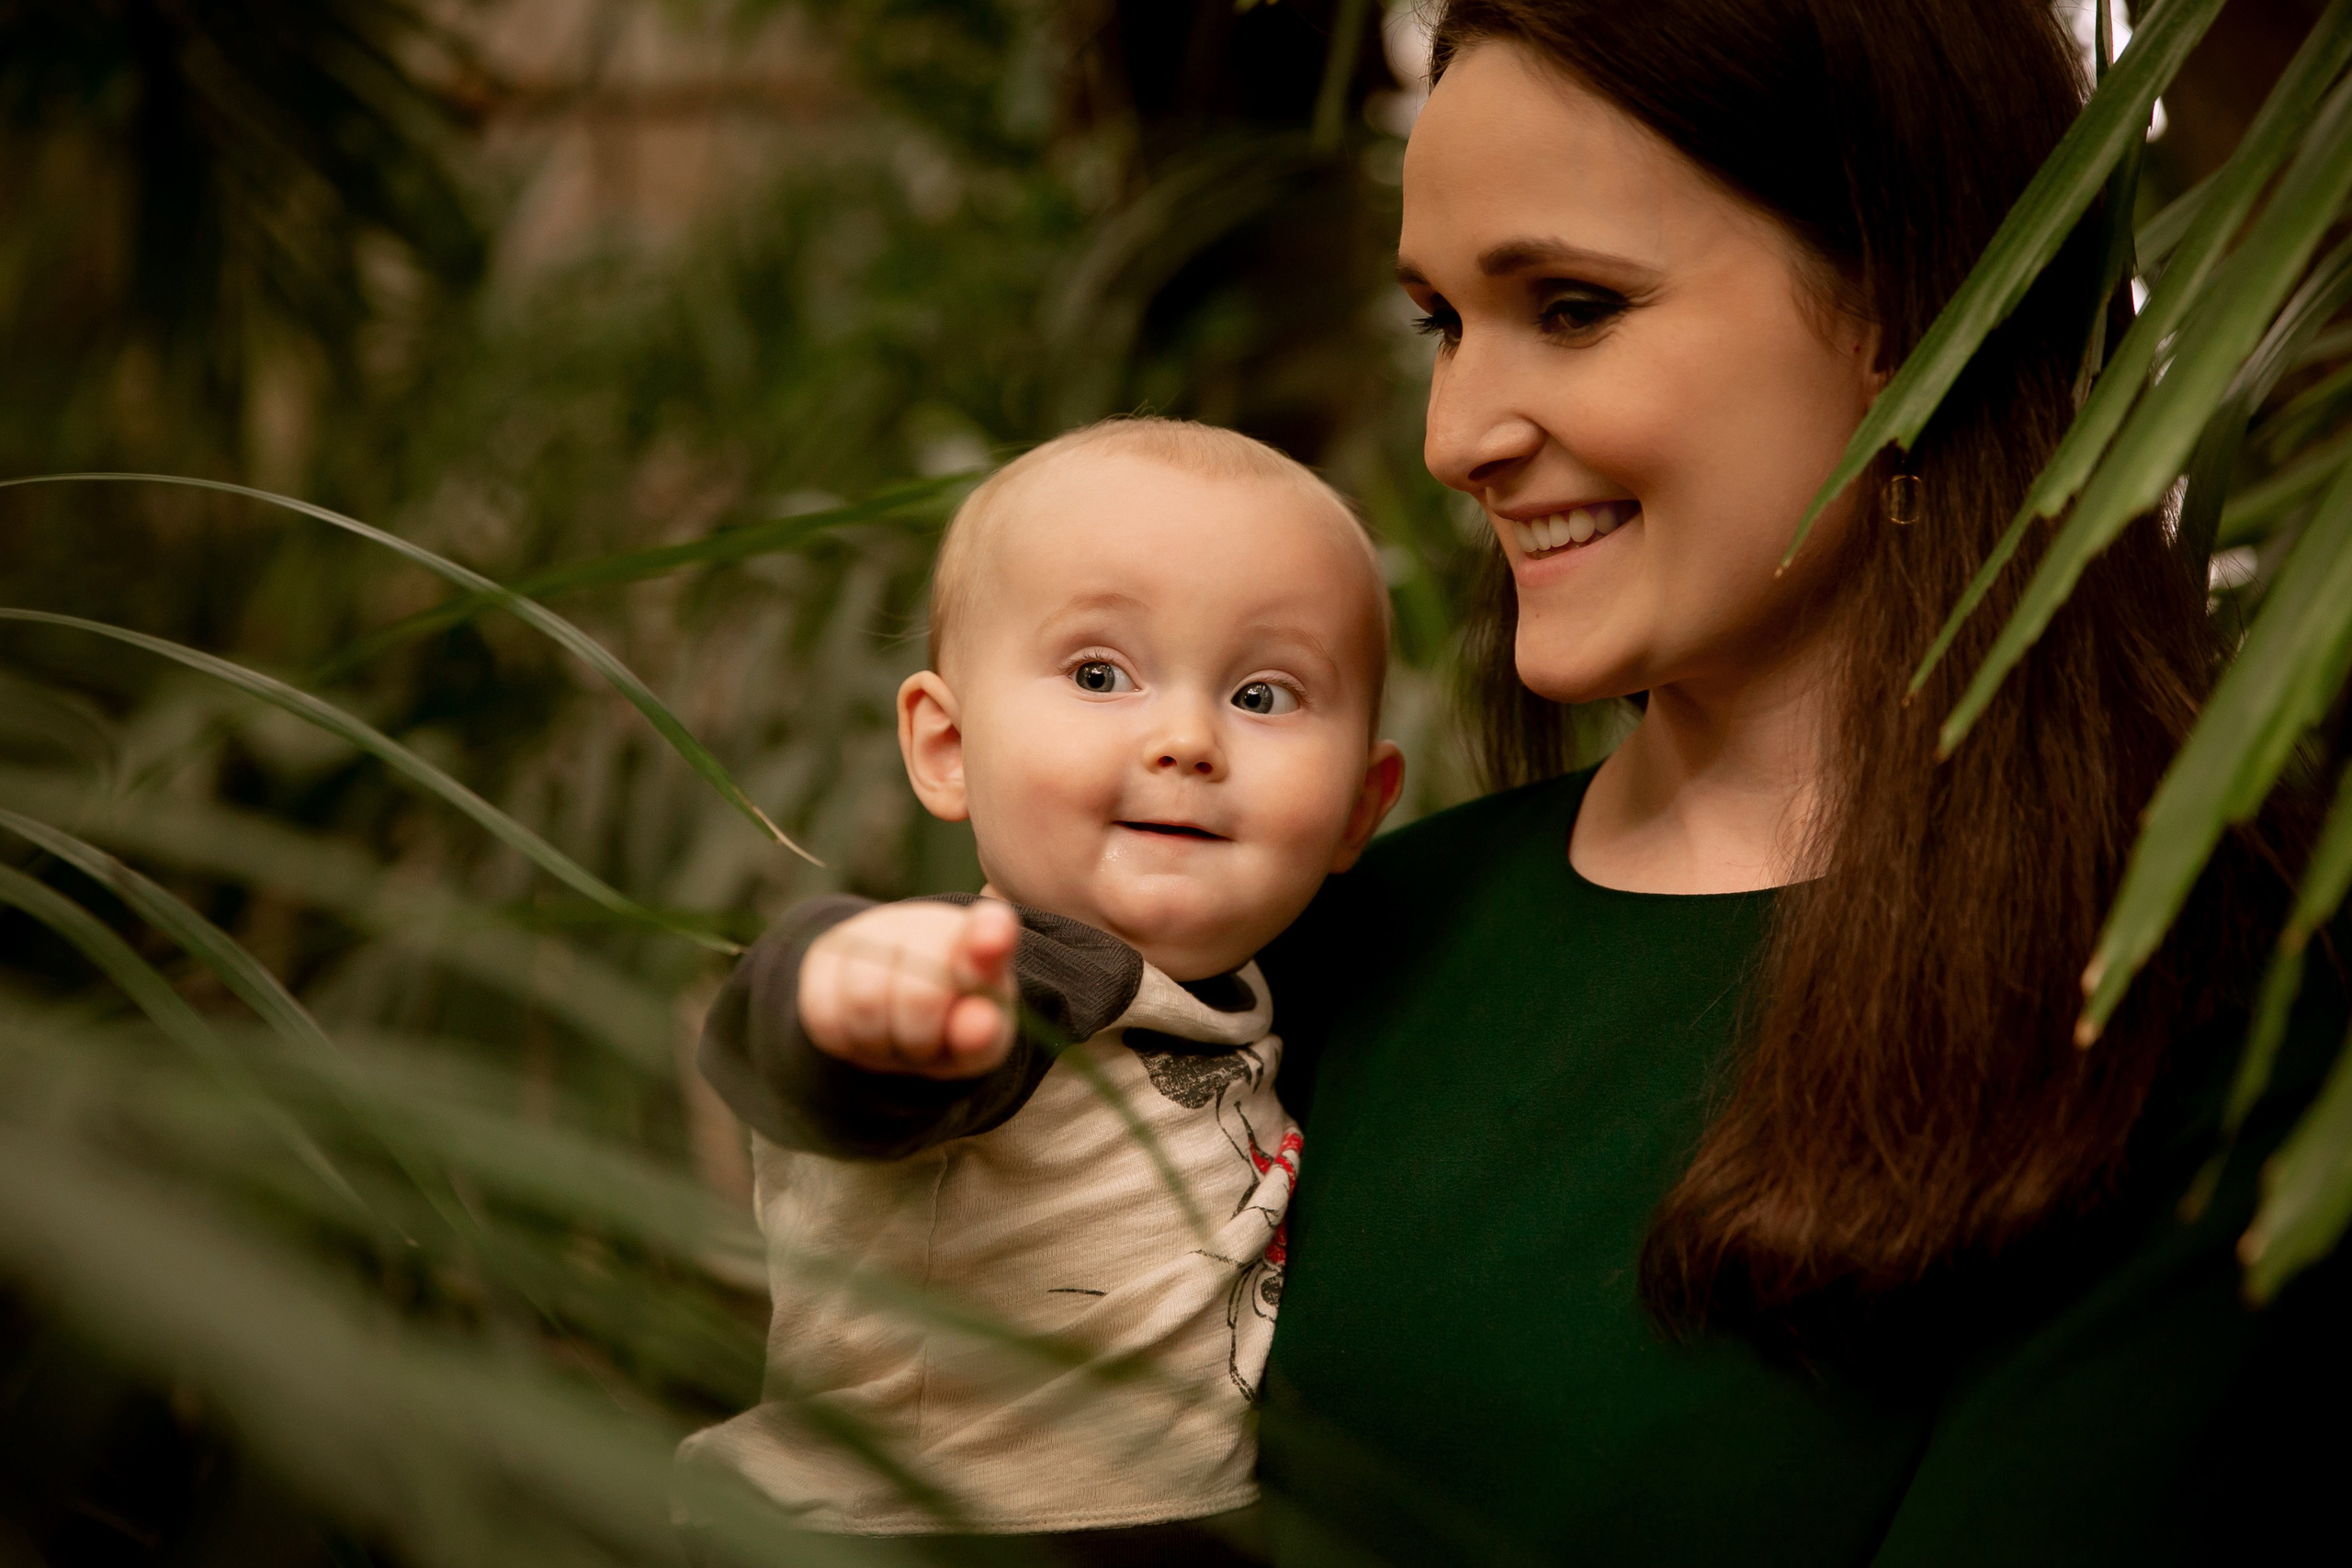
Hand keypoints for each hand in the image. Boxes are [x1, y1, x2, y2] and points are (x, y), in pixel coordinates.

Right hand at [798, 899, 1018, 1077]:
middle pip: (919, 994)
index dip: (988, 941)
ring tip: (896, 1038)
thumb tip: (981, 1024)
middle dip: (921, 1038)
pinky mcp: (826, 954)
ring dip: (882, 1042)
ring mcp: (871, 930)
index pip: (991, 931)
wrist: (896, 1012)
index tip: (991, 946)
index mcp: (984, 938)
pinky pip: (826, 1013)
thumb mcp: (979, 1039)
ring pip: (865, 1002)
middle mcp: (926, 920)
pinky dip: (848, 1041)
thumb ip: (984, 1034)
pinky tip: (865, 1033)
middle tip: (926, 1044)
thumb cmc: (950, 1026)